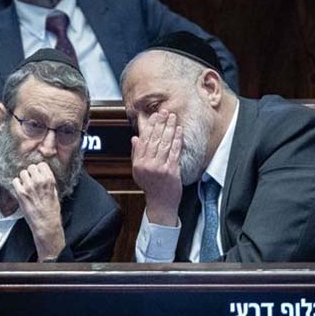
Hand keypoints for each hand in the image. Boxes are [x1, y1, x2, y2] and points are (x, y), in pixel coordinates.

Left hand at [12, 162, 65, 260]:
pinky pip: (15, 181)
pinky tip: (21, 189)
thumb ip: (48, 181)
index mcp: (49, 180)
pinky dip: (17, 184)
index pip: (41, 164)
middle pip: (31, 167)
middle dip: (31, 173)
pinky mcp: (20, 193)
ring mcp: (29, 186)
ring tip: (26, 186)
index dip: (39, 169)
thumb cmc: (51, 210)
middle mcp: (39, 181)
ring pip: (22, 173)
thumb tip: (42, 174)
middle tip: (32, 180)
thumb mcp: (55, 192)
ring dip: (24, 178)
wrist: (46, 222)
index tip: (38, 173)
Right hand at [131, 110, 182, 225]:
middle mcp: (148, 164)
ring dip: (170, 128)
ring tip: (173, 118)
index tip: (154, 116)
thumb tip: (135, 138)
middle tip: (165, 112)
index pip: (144, 140)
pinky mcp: (171, 171)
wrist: (161, 203)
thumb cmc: (151, 187)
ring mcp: (160, 167)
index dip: (150, 126)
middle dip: (160, 123)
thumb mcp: (138, 171)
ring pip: (165, 143)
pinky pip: (175, 152)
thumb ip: (136, 153)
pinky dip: (177, 140)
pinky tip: (179, 131)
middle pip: (154, 139)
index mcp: (138, 163)